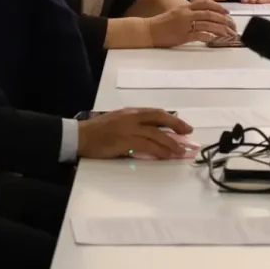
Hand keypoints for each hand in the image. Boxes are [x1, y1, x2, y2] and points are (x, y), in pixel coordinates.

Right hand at [78, 108, 193, 159]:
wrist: (81, 136)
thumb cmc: (97, 131)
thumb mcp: (117, 121)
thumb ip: (133, 124)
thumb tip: (152, 134)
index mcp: (130, 112)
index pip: (156, 113)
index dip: (172, 119)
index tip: (184, 126)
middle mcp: (131, 118)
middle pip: (159, 119)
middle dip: (176, 126)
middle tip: (189, 135)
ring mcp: (129, 129)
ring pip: (156, 135)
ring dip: (172, 144)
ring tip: (182, 151)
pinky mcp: (125, 142)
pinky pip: (147, 147)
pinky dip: (159, 151)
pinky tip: (167, 156)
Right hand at [148, 0, 236, 46]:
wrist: (150, 30)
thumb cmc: (163, 23)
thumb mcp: (177, 13)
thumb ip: (190, 13)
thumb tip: (204, 17)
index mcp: (185, 7)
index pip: (205, 4)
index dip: (218, 7)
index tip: (227, 12)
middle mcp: (186, 14)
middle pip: (209, 14)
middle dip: (223, 20)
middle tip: (232, 25)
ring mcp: (185, 25)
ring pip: (207, 25)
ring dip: (220, 29)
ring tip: (228, 34)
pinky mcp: (183, 36)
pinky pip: (199, 35)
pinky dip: (208, 36)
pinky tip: (214, 38)